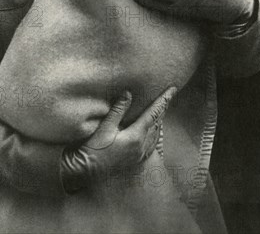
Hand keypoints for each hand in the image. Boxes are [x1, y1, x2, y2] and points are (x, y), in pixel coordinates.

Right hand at [60, 87, 176, 192]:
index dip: (163, 100)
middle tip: (169, 95)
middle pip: (158, 123)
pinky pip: (152, 144)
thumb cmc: (93, 149)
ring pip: (156, 134)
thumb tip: (128, 93)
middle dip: (163, 108)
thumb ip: (117, 110)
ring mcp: (139, 155)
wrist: (87, 171)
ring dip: (160, 120)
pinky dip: (155, 133)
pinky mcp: (135, 160)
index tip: (173, 89)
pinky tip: (154, 131)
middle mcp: (141, 146)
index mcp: (135, 136)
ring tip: (162, 109)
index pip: (154, 113)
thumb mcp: (104, 127)